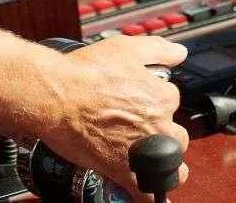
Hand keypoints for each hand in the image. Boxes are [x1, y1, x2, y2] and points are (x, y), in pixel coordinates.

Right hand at [32, 34, 188, 198]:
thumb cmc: (85, 73)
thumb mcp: (126, 48)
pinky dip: (149, 195)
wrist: (56, 96)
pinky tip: (148, 193)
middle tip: (141, 128)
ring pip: (171, 165)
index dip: (156, 101)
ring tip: (149, 159)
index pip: (171, 101)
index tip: (141, 102)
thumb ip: (158, 49)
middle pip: (177, 135)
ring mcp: (143, 150)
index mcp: (161, 97)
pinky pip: (147, 193)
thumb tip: (179, 52)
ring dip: (163, 163)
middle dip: (163, 133)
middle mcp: (158, 125)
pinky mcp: (123, 171)